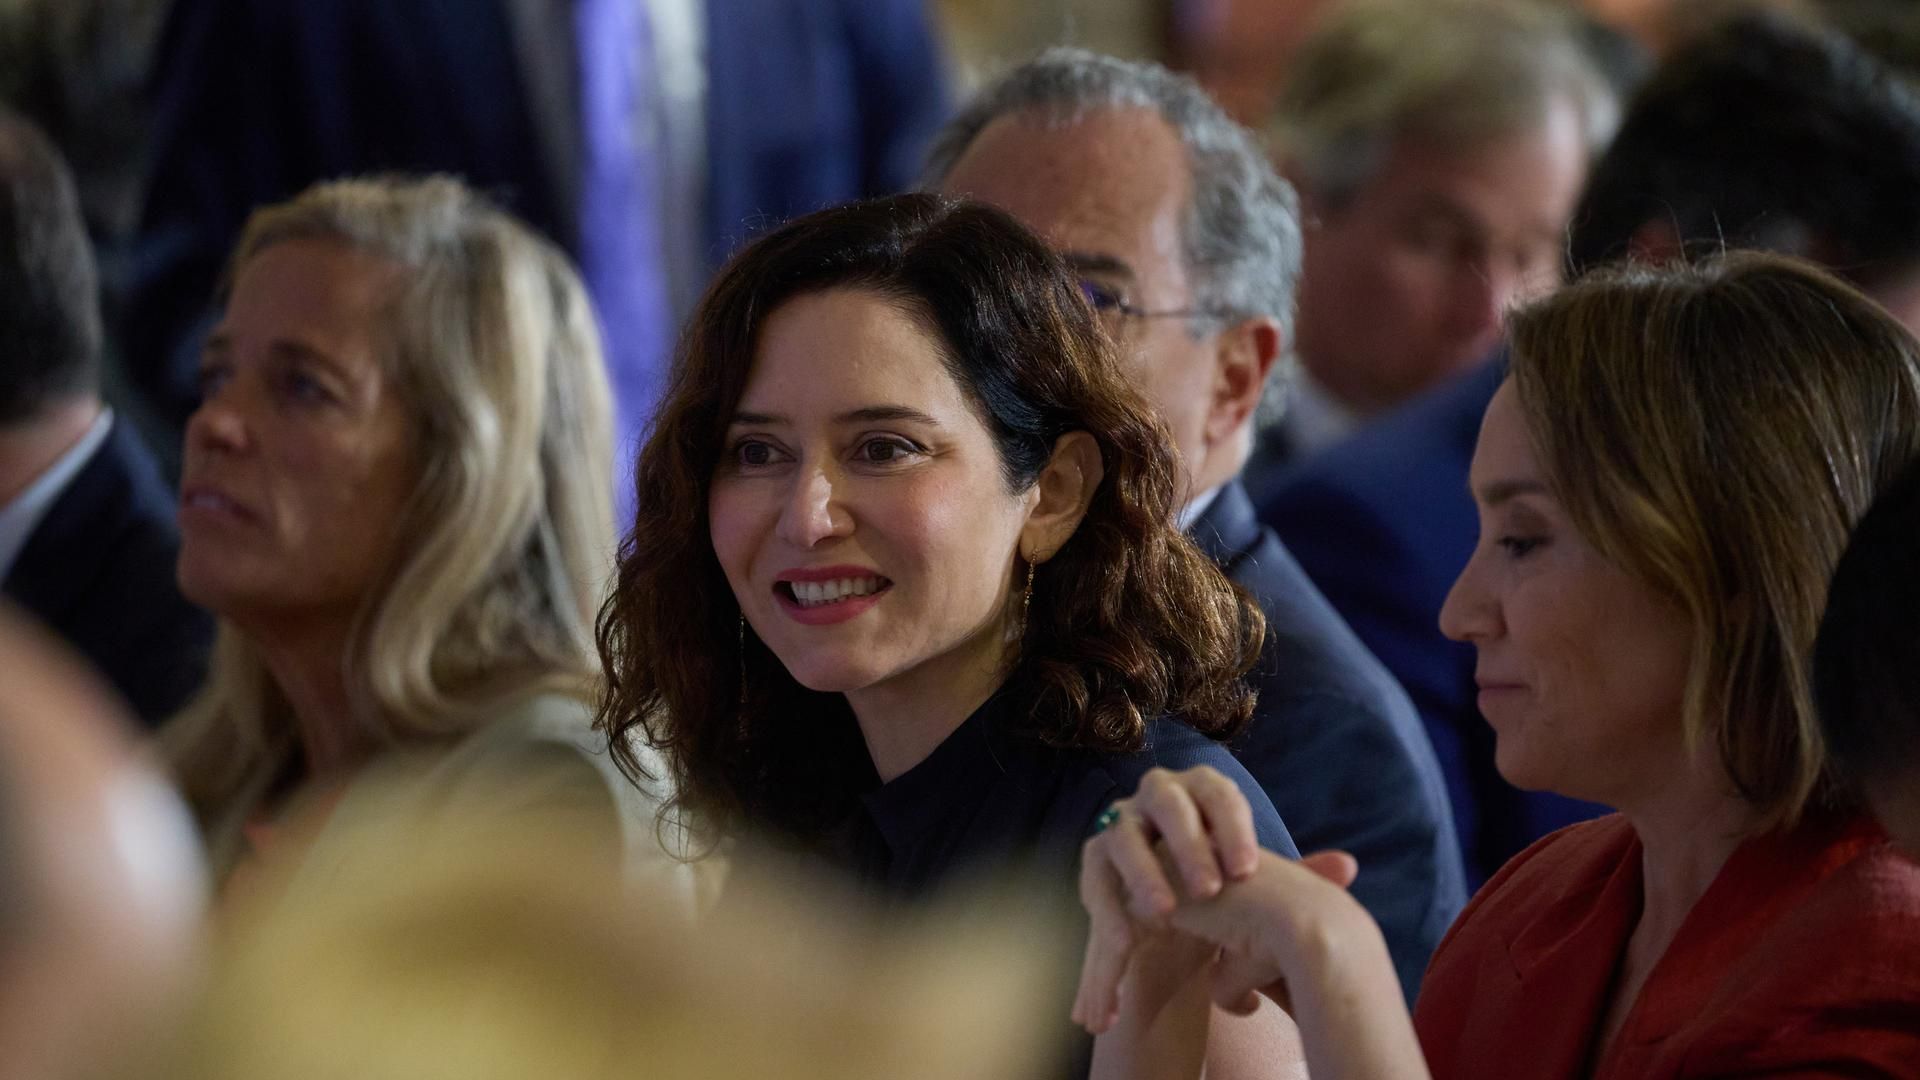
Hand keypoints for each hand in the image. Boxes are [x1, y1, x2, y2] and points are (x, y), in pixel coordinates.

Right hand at [1072, 766, 1346, 1032]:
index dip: (1231, 826)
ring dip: (1143, 873)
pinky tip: (1129, 942)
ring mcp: (1120, 826)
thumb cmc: (1223, 896)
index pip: (1218, 792)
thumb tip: (1348, 867)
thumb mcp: (1256, 891)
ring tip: (1164, 915)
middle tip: (1209, 890)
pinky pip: (1095, 880)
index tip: (1246, 871)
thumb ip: (1296, 879)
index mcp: (1202, 794)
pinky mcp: (1094, 863)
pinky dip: (1109, 911)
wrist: (1177, 926)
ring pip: (1123, 836)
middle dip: (1186, 843)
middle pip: (1167, 800)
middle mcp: (1157, 799)